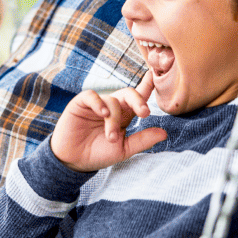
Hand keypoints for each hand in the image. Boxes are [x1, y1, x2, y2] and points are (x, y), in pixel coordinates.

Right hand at [50, 71, 166, 171]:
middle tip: (145, 113)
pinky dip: (99, 103)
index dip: (147, 86)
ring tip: (110, 137)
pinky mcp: (81, 103)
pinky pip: (92, 96)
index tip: (154, 77)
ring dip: (114, 120)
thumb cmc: (98, 154)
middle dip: (138, 100)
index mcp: (125, 116)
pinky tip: (103, 114)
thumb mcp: (123, 150)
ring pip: (112, 101)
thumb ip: (142, 141)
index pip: (138, 98)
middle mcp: (112, 107)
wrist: (73, 161)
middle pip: (129, 93)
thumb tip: (165, 133)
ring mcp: (97, 104)